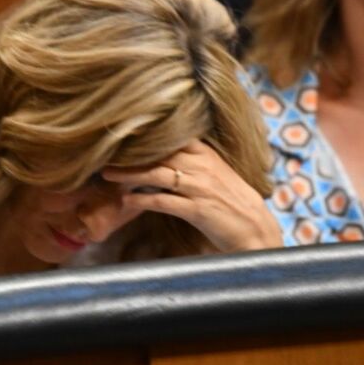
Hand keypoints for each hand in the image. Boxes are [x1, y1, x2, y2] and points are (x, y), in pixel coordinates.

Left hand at [103, 140, 282, 252]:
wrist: (256, 230)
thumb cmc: (234, 203)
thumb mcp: (217, 173)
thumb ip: (195, 161)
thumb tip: (167, 156)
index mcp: (207, 154)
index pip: (173, 136)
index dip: (146, 135)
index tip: (123, 135)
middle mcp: (202, 166)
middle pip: (159, 153)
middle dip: (131, 154)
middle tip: (107, 154)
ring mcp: (199, 187)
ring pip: (157, 174)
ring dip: (129, 175)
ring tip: (108, 175)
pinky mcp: (197, 210)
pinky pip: (163, 202)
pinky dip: (142, 200)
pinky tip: (127, 201)